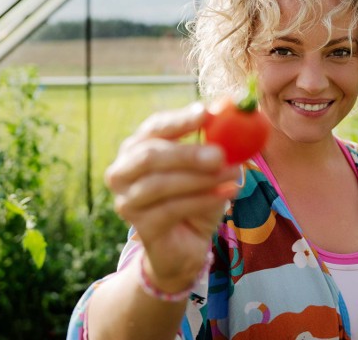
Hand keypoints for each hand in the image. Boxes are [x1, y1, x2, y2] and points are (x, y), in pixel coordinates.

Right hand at [105, 103, 239, 292]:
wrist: (186, 245)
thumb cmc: (196, 197)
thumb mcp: (208, 168)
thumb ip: (215, 143)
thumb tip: (232, 112)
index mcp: (137, 147)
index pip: (154, 127)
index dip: (179, 121)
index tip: (206, 114)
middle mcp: (123, 171)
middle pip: (150, 156)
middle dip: (187, 153)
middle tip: (220, 154)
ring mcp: (127, 200)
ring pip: (161, 184)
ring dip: (201, 179)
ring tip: (234, 174)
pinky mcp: (141, 226)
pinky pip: (172, 209)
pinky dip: (203, 200)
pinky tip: (227, 193)